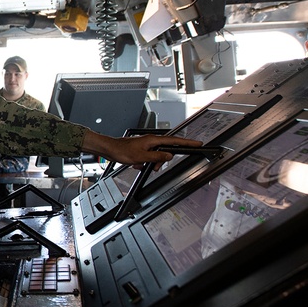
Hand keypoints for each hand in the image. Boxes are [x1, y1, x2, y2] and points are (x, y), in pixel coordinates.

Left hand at [83, 131, 202, 167]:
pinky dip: (144, 162)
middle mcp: (151, 141)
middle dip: (161, 160)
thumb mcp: (142, 157)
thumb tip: (169, 156)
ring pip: (157, 156)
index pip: (174, 141)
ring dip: (151, 163)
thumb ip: (158, 157)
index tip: (198, 143)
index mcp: (153, 140)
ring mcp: (146, 145)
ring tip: (141, 164)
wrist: (110, 149)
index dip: (187, 143)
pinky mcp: (141, 149)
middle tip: (154, 166)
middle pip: (165, 151)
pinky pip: (148, 157)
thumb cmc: (122, 151)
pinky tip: (136, 163)